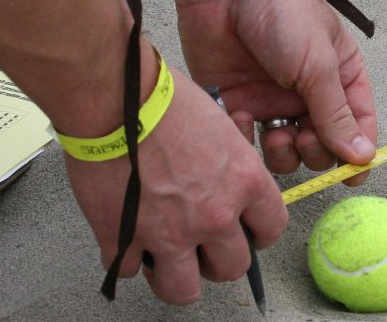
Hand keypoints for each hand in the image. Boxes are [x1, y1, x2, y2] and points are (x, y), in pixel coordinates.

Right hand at [65, 63, 286, 304]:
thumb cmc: (163, 97)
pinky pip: (126, 270)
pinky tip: (122, 241)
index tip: (244, 233)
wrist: (115, 96)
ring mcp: (170, 233)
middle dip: (216, 261)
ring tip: (164, 262)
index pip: (271, 229)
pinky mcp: (125, 239)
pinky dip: (124, 260)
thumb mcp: (219, 126)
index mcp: (244, 183)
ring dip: (175, 278)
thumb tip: (220, 183)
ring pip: (184, 290)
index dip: (257, 235)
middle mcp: (215, 216)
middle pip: (231, 268)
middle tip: (200, 247)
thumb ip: (227, 166)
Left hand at [160, 0, 377, 184]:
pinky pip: (248, 142)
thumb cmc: (279, 12)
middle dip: (316, 151)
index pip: (358, 123)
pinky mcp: (239, 104)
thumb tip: (362, 156)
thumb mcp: (317, 64)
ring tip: (275, 132)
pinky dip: (246, 139)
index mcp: (339, 75)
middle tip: (303, 137)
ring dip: (284, 153)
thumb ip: (336, 114)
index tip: (352, 177)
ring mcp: (273, 101)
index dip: (358, 153)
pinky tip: (241, 117)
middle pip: (323, 145)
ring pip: (287, 152)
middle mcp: (308, 93)